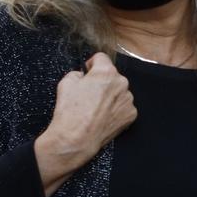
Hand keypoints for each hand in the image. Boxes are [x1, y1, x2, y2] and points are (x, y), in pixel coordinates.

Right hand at [34, 53, 136, 194]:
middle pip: (112, 76)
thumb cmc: (70, 111)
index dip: (91, 64)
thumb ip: (78, 73)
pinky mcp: (131, 115)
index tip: (88, 72)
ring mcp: (128, 100)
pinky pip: (123, 106)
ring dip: (110, 96)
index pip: (101, 58)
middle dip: (102, 82)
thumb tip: (83, 76)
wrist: (76, 138)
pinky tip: (103, 116)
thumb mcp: (66, 83)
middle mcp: (121, 83)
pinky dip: (115, 110)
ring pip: (119, 91)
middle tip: (89, 95)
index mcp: (106, 72)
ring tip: (96, 108)